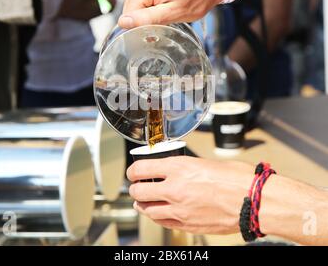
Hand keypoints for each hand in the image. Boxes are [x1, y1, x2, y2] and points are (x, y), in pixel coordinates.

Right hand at [118, 0, 224, 28]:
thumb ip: (147, 19)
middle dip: (145, 16)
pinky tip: (162, 2)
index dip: (142, 23)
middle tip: (164, 14)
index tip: (158, 22)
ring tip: (165, 7)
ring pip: (134, 4)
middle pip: (130, 8)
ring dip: (148, 11)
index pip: (129, 13)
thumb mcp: (173, 13)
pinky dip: (149, 4)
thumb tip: (123, 22)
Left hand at [127, 157, 253, 234]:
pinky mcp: (188, 225)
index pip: (141, 168)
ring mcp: (180, 210)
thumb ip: (186, 168)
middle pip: (139, 191)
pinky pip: (163, 222)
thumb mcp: (207, 163)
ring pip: (147, 210)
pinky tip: (158, 213)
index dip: (132, 170)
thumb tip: (175, 170)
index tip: (133, 172)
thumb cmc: (237, 178)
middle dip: (134, 188)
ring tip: (142, 201)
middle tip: (136, 186)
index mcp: (179, 168)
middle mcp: (175, 189)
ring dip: (142, 204)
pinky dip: (156, 217)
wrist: (254, 200)